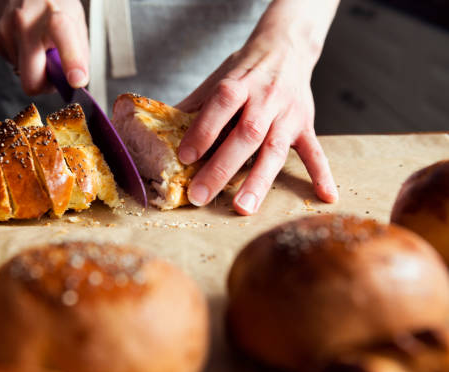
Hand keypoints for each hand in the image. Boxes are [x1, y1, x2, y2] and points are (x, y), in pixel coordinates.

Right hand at [0, 0, 88, 94]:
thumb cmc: (55, 5)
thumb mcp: (76, 23)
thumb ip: (78, 56)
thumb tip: (74, 84)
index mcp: (56, 17)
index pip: (64, 41)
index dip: (72, 63)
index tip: (76, 80)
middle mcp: (27, 23)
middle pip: (32, 82)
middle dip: (44, 85)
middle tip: (54, 71)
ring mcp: (7, 30)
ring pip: (23, 75)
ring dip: (34, 66)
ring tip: (39, 42)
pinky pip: (14, 64)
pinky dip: (23, 58)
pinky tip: (26, 39)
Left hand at [176, 0, 339, 214]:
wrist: (286, 49)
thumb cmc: (244, 70)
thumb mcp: (217, 78)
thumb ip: (194, 106)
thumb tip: (161, 132)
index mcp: (240, 83)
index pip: (221, 105)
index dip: (203, 130)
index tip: (185, 157)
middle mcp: (266, 99)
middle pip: (246, 135)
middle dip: (222, 167)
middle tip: (200, 195)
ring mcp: (288, 114)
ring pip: (275, 149)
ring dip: (259, 180)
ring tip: (243, 208)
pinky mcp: (306, 126)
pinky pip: (316, 151)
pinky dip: (321, 174)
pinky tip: (326, 196)